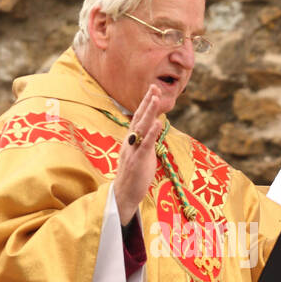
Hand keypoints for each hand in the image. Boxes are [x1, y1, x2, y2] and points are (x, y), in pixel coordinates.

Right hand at [113, 84, 170, 224]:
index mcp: (131, 140)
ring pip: (141, 128)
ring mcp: (133, 150)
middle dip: (147, 102)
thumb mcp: (141, 154)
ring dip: (148, 112)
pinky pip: (145, 145)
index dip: (145, 104)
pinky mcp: (137, 161)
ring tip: (156, 98)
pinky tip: (157, 123)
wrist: (123, 194)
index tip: (153, 90)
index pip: (138, 118)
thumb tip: (153, 128)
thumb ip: (146, 140)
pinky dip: (151, 133)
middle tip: (154, 87)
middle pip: (139, 118)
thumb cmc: (134, 175)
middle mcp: (130, 142)